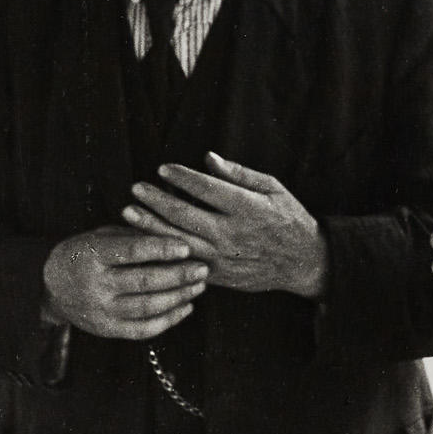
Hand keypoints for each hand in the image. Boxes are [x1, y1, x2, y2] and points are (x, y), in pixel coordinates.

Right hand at [42, 224, 207, 339]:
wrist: (50, 288)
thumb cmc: (85, 254)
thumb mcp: (101, 237)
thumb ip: (133, 236)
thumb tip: (174, 234)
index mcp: (92, 255)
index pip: (132, 252)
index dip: (161, 249)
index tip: (186, 247)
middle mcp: (96, 285)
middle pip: (144, 282)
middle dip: (178, 275)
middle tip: (202, 268)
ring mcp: (101, 311)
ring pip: (148, 307)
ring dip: (179, 297)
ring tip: (199, 286)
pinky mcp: (108, 330)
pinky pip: (143, 329)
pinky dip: (169, 320)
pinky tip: (186, 307)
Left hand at [121, 153, 330, 298]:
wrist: (302, 262)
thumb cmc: (288, 219)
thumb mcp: (273, 188)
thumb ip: (239, 174)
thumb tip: (208, 158)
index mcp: (247, 208)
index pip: (206, 189)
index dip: (181, 177)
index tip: (163, 168)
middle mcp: (232, 234)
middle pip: (184, 215)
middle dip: (156, 200)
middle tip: (136, 188)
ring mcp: (223, 257)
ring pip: (178, 240)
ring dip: (151, 226)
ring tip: (130, 213)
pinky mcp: (218, 275)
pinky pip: (184, 263)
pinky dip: (164, 252)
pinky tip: (146, 241)